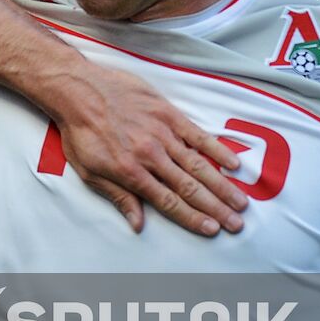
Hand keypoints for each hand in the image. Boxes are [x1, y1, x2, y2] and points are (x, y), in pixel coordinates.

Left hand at [55, 64, 246, 235]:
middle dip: (215, 208)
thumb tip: (137, 224)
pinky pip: (197, 134)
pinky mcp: (167, 113)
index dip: (192, 218)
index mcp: (131, 172)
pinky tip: (233, 164)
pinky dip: (216, 150)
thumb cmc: (80, 133)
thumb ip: (118, 197)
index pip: (168, 202)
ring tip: (241, 202)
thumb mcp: (89, 172)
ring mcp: (161, 133)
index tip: (212, 229)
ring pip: (198, 165)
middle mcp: (150, 155)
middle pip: (190, 187)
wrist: (78, 90)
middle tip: (237, 224)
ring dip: (222, 186)